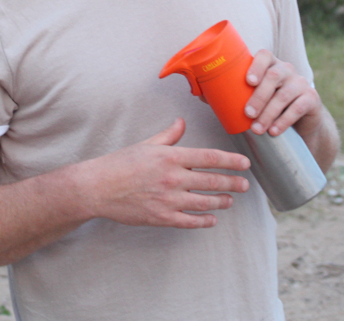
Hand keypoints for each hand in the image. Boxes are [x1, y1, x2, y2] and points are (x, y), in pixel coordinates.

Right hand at [85, 118, 249, 228]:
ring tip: (229, 200)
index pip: (209, 157)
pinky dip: (204, 220)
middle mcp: (173, 178)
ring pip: (205, 202)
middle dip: (232, 183)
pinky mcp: (162, 217)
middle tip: (244, 185)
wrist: (98, 187)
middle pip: (212, 181)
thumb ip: (168, 136)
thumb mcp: (146, 144)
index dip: (230, 160)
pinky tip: (212, 219)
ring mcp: (168, 200)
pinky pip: (190, 221)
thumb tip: (181, 122)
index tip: (244, 163)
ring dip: (221, 201)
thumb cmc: (120, 163)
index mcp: (171, 157)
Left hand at [243, 49, 322, 138]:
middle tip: (248, 114)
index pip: (264, 56)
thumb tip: (207, 98)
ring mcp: (300, 83)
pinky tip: (273, 131)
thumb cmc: (270, 103)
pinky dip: (284, 121)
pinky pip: (298, 108)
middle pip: (273, 76)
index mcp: (270, 64)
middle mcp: (286, 70)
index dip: (256, 66)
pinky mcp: (312, 98)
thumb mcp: (257, 95)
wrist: (302, 118)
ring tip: (257, 129)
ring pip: (284, 95)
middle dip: (259, 96)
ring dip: (268, 113)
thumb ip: (236, 92)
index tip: (248, 81)